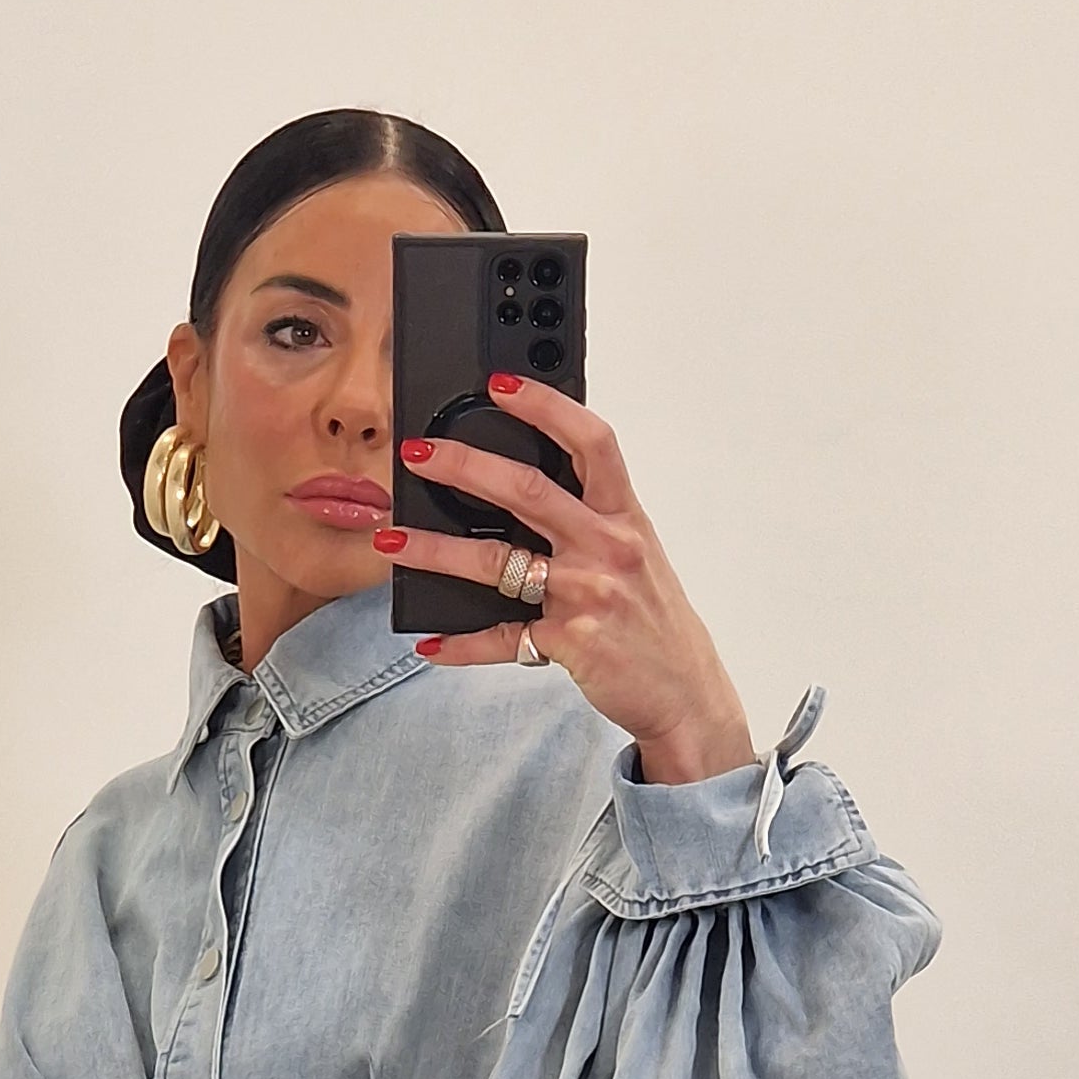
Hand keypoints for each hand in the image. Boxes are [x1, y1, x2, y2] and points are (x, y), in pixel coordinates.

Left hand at [375, 382, 753, 786]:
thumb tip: (522, 486)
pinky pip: (501, 638)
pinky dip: (462, 643)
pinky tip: (431, 641)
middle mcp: (607, 548)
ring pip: (496, 561)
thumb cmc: (654, 621)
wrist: (686, 694)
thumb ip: (590, 519)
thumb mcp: (636, 555)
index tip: (500, 385)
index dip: (546, 406)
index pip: (590, 442)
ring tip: (392, 543)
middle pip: (527, 490)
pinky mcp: (568, 643)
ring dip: (435, 551)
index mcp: (624, 517)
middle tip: (418, 454)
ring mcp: (586, 596)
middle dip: (463, 466)